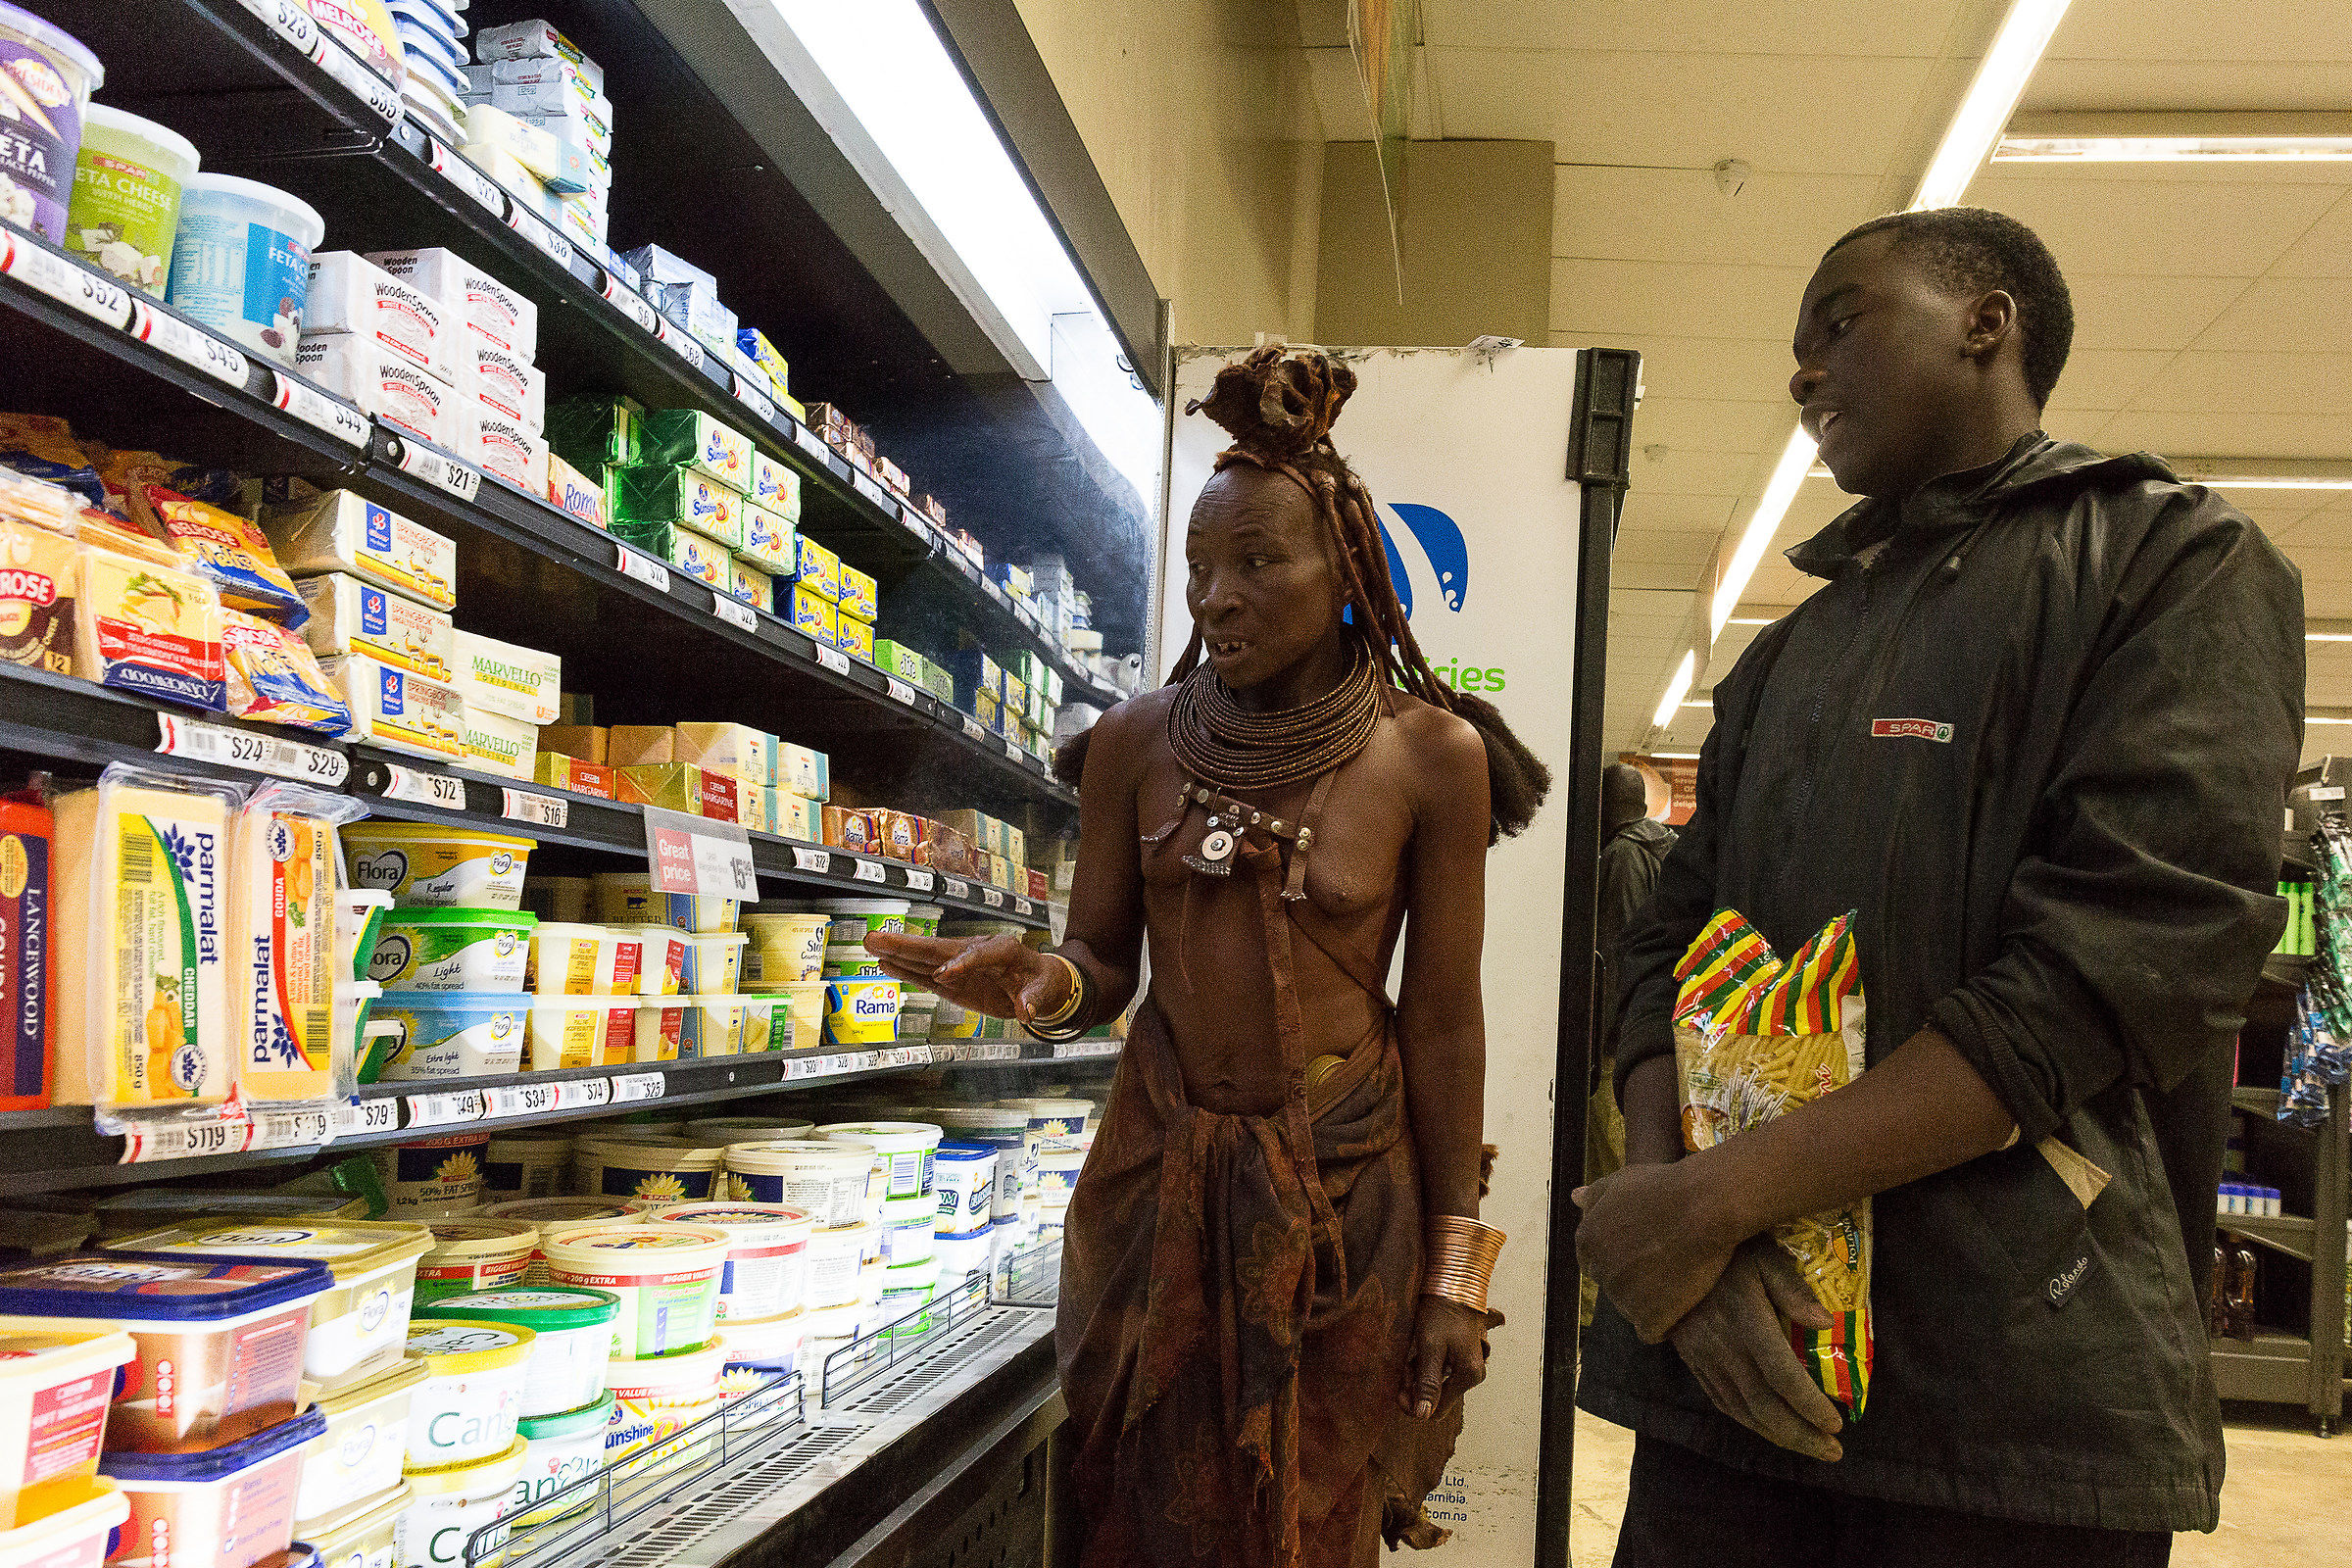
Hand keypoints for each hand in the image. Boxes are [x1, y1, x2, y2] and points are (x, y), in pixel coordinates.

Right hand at [863, 931, 1070, 1024]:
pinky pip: (926, 976)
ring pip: (926, 959)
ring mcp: (960, 965)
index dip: (963, 964)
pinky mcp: (952, 981)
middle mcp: (975, 952)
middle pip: (940, 949)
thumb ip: (1032, 1000)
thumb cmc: (1042, 980)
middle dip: (908, 946)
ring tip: (870, 943)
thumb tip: (1025, 1011)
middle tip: (878, 938)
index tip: (944, 975)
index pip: (979, 955)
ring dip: (898, 953)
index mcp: (1002, 950)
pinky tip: (885, 963)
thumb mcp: (1044, 990)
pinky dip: (906, 971)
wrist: (1038, 981)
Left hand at [1398, 1295, 1487, 1420]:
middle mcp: (1472, 1374)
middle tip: (1403, 1364)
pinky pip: (1438, 1368)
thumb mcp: (1431, 1347)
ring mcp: (1466, 1364)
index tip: (1398, 1390)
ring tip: (1410, 1352)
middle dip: (1415, 1384)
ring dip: (1418, 1371)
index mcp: (1469, 1376)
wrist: (1453, 1284)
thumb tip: (1424, 1415)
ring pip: (1434, 1381)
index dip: (1414, 1403)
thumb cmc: (1442, 1313)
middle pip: (1435, 1394)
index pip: (1437, 1410)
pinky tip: (1417, 1350)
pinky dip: (1424, 1363)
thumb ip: (1428, 1382)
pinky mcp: (1459, 1355)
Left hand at [1572, 1159, 1738, 1343]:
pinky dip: (1664, 1324)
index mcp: (1588, 1240)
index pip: (1593, 1262)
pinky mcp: (1649, 1316)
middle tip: (1667, 1265)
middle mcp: (1600, 1270)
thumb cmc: (1664, 1188)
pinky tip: (1681, 1309)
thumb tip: (1575, 1197)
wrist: (1703, 1207)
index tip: (1645, 1252)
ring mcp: (1623, 1296)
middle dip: (1634, 1280)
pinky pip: (1651, 1331)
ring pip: (1631, 1309)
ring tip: (1679, 1282)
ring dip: (1650, 1302)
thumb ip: (1595, 1195)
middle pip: (1613, 1286)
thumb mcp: (1622, 1180)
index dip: (1620, 1258)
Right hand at [1668, 1237, 1843, 1461]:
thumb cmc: (1725, 1251)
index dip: (1810, 1406)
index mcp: (1747, 1322)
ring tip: (1810, 1447)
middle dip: (1801, 1435)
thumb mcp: (1764, 1255)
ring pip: (1743, 1411)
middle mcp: (1724, 1348)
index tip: (1837, 1423)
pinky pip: (1722, 1402)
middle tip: (1833, 1452)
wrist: (1665, 1254)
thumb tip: (1826, 1324)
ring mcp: (1704, 1359)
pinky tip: (1770, 1428)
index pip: (1783, 1376)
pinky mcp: (1692, 1361)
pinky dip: (1749, 1422)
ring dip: (1779, 1436)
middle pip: (1765, 1406)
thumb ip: (1794, 1289)